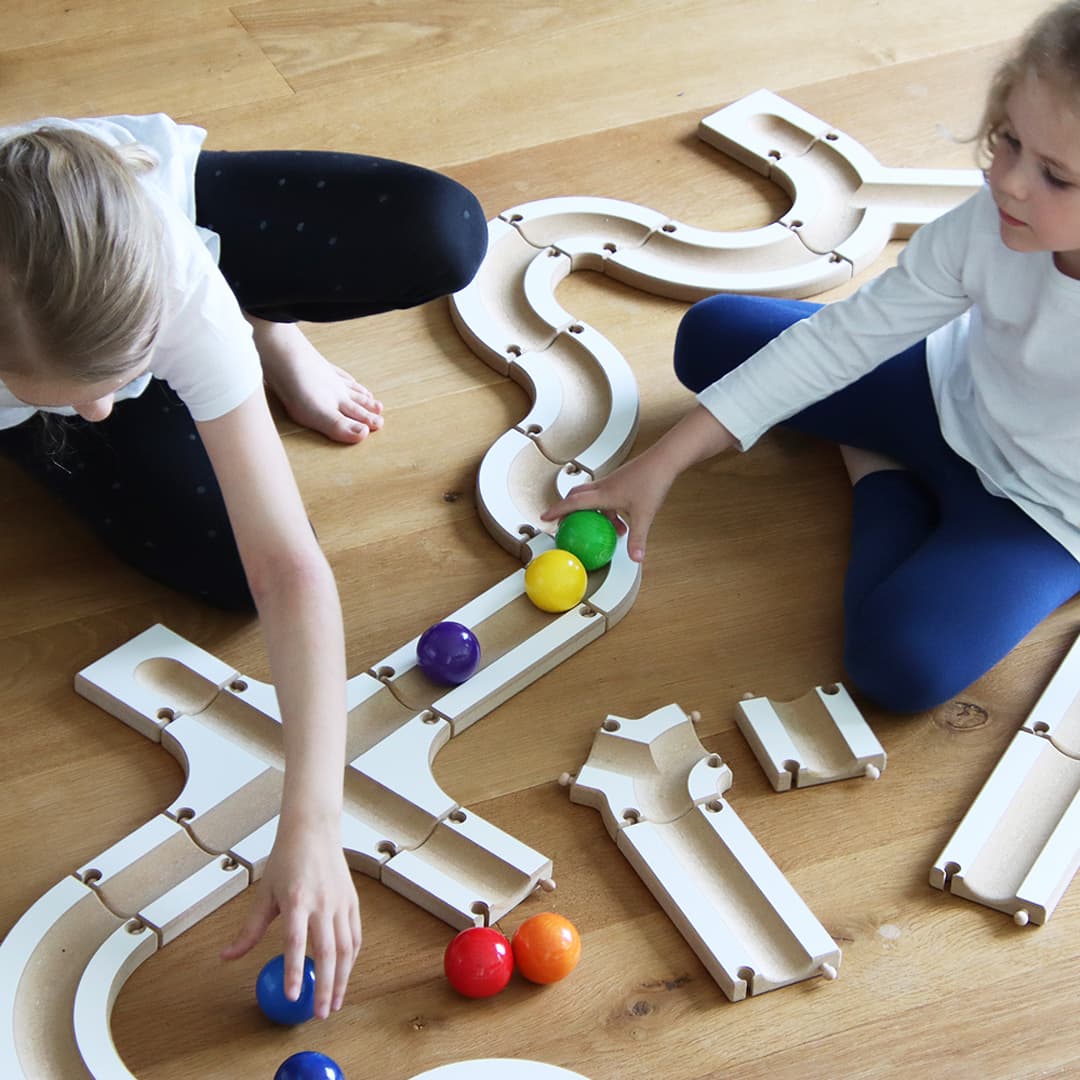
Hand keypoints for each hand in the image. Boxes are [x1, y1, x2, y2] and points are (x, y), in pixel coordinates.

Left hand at [221, 820, 360, 1018]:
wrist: (315, 830)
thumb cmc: (287, 860)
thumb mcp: (264, 893)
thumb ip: (249, 930)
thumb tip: (227, 958)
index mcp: (297, 900)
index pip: (296, 942)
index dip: (295, 970)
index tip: (293, 996)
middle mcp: (323, 902)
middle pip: (328, 951)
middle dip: (324, 985)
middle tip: (318, 1014)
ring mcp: (341, 902)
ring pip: (347, 947)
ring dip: (342, 978)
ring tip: (334, 1003)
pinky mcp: (352, 901)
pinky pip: (355, 935)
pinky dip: (351, 959)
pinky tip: (344, 974)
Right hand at [541, 449, 675, 562]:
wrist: (664, 460)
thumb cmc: (652, 482)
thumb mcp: (644, 515)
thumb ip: (638, 538)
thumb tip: (635, 558)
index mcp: (603, 494)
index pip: (572, 502)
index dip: (557, 511)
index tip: (544, 517)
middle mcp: (604, 486)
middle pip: (576, 495)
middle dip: (567, 508)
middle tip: (565, 522)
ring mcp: (612, 482)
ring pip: (592, 496)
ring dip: (592, 511)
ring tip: (606, 528)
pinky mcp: (620, 480)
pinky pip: (605, 495)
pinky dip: (606, 508)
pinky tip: (622, 519)